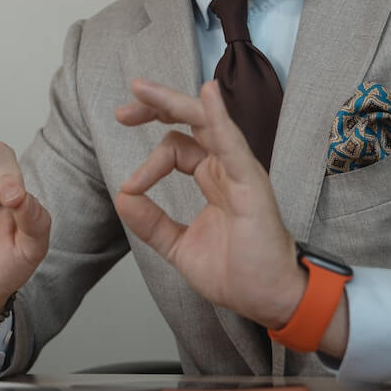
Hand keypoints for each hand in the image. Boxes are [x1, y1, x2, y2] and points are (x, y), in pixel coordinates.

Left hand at [113, 79, 306, 329]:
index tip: (129, 189)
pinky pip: (232, 143)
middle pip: (191, 122)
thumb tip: (123, 197)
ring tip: (142, 90)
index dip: (147, 164)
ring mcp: (239, 172)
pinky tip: (207, 94)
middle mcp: (225, 168)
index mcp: (211, 179)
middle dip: (156, 107)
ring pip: (206, 123)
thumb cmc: (237, 273)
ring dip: (173, 103)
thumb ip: (151, 223)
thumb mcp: (179, 246)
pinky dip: (218, 117)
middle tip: (123, 109)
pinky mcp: (250, 182)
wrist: (267, 300)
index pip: (176, 148)